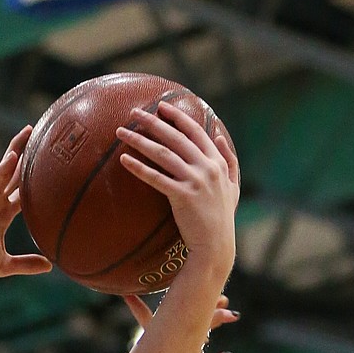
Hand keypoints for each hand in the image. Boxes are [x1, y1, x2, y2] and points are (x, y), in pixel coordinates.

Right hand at [0, 129, 52, 284]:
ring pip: (4, 170)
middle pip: (15, 172)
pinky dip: (2, 170)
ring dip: (16, 150)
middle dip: (27, 153)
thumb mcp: (5, 265)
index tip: (53, 163)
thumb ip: (26, 264)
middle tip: (42, 132)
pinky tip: (13, 157)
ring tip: (28, 131)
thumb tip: (50, 266)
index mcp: (3, 213)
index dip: (36, 176)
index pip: (23, 190)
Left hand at [117, 101, 238, 282]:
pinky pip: (156, 178)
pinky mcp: (182, 196)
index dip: (177, 117)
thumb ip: (229, 160)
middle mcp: (206, 166)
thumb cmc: (222, 219)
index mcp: (217, 161)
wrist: (216, 246)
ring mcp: (195, 180)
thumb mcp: (232, 186)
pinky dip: (139, 167)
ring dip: (139, 140)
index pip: (195, 131)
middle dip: (152, 122)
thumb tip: (218, 137)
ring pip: (162, 153)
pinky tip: (123, 160)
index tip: (161, 106)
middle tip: (133, 112)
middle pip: (175, 137)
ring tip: (120, 132)